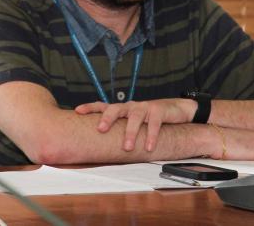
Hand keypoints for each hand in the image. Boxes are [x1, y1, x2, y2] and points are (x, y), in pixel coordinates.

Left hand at [75, 98, 196, 151]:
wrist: (175, 109)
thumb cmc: (149, 119)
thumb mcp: (133, 123)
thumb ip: (120, 131)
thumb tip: (101, 147)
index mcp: (122, 110)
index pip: (103, 106)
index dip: (90, 107)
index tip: (77, 111)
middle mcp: (130, 107)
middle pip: (116, 108)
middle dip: (107, 118)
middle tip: (100, 129)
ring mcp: (144, 107)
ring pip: (135, 117)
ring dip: (130, 133)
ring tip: (127, 147)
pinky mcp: (158, 110)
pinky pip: (154, 124)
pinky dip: (151, 136)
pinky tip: (149, 147)